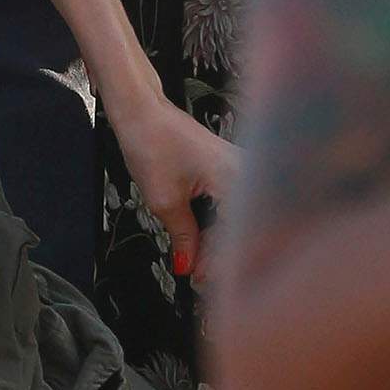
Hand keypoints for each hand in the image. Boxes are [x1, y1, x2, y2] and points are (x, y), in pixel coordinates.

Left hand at [112, 97, 238, 280]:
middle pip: (245, 227)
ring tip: (199, 263)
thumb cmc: (152, 141)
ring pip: (241, 218)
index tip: (199, 278)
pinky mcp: (232, 168)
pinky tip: (205, 241)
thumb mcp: (165, 199)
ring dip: (222, 242)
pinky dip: (220, 225)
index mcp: (236, 177)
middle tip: (200, 277)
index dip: (219, 261)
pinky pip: (235, 205)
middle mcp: (247, 170)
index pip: (237, 232)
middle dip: (223, 256)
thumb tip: (188, 265)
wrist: (143, 111)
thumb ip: (184, 236)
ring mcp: (242, 168)